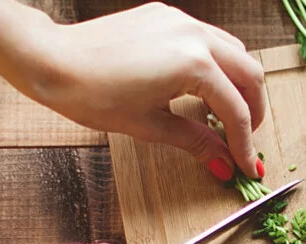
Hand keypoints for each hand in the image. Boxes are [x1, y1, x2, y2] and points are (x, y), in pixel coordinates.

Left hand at [10, 3, 267, 180]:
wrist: (53, 61)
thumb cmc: (91, 94)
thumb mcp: (149, 125)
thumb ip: (195, 141)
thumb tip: (222, 163)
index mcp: (193, 64)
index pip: (234, 110)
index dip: (243, 142)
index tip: (246, 164)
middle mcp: (194, 36)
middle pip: (249, 74)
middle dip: (253, 110)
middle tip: (245, 140)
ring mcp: (181, 21)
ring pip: (234, 51)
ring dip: (239, 83)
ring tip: (226, 114)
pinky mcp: (166, 16)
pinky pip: (208, 38)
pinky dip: (217, 64)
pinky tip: (203, 87)